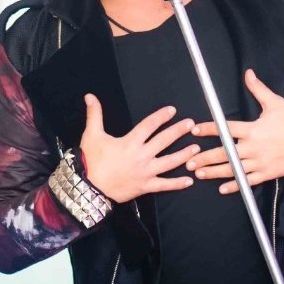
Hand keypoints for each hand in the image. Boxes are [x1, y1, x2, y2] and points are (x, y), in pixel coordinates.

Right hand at [79, 94, 197, 202]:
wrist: (88, 187)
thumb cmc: (90, 161)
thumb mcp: (92, 134)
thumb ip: (95, 114)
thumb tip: (90, 97)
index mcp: (130, 142)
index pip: (150, 125)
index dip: (161, 116)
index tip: (172, 110)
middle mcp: (141, 156)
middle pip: (164, 140)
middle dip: (178, 131)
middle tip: (190, 124)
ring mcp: (145, 172)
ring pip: (169, 162)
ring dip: (184, 154)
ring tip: (196, 148)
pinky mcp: (145, 186)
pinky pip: (164, 185)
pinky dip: (177, 183)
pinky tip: (189, 180)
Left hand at [186, 69, 283, 193]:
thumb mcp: (275, 103)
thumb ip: (258, 89)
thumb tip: (248, 73)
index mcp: (252, 130)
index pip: (225, 129)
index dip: (209, 129)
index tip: (195, 130)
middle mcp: (252, 148)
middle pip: (224, 153)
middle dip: (205, 157)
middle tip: (189, 160)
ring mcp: (258, 163)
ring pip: (232, 169)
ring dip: (214, 172)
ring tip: (198, 173)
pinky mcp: (265, 174)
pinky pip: (247, 181)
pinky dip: (234, 185)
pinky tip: (222, 188)